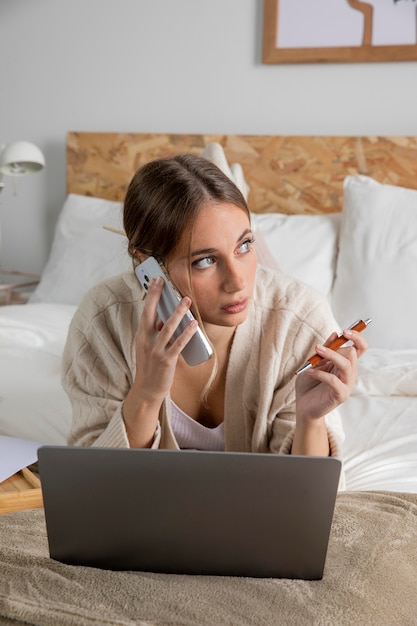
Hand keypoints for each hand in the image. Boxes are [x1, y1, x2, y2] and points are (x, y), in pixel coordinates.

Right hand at [123, 277, 197, 445]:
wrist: (147, 390)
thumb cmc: (150, 366)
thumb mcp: (148, 346)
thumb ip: (156, 332)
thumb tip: (166, 316)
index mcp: (141, 335)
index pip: (145, 311)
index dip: (150, 295)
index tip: (156, 280)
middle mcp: (146, 341)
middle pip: (151, 314)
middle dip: (157, 297)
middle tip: (165, 282)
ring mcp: (156, 351)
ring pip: (168, 328)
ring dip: (177, 313)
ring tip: (186, 300)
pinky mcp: (167, 360)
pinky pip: (179, 344)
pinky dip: (187, 333)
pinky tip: (194, 324)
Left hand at [295, 327, 367, 424]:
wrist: (303, 406)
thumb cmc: (309, 383)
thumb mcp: (314, 363)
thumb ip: (324, 350)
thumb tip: (335, 334)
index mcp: (346, 364)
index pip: (360, 348)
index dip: (357, 338)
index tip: (346, 330)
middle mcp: (350, 373)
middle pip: (354, 354)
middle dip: (337, 347)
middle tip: (319, 346)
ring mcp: (347, 385)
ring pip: (346, 365)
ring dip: (330, 356)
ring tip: (316, 352)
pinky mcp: (341, 395)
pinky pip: (334, 380)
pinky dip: (320, 373)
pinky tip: (309, 371)